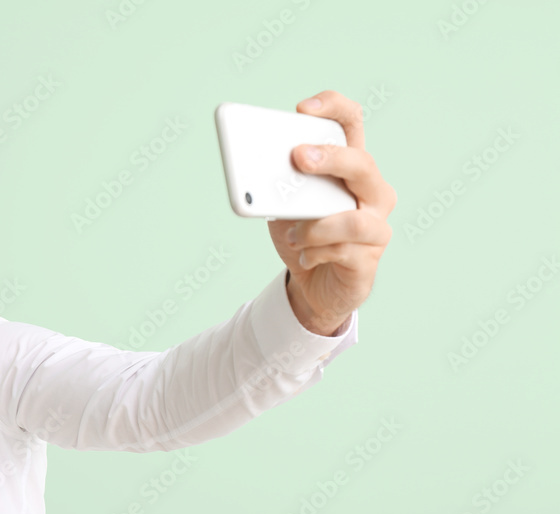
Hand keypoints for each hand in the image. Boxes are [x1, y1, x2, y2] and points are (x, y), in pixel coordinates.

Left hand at [266, 90, 396, 335]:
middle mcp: (372, 192)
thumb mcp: (284, 206)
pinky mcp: (369, 258)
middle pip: (361, 163)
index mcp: (349, 168)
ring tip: (293, 235)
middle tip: (298, 157)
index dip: (333, 108)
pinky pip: (342, 251)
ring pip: (353, 220)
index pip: (351, 123)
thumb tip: (258, 171)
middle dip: (329, 158)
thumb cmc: (301, 236)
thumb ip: (281, 186)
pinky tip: (304, 257)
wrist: (310, 285)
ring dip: (315, 228)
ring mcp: (375, 225)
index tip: (302, 109)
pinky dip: (314, 253)